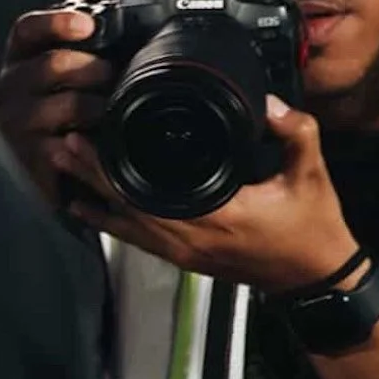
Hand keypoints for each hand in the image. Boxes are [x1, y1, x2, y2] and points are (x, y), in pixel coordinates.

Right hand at [0, 7, 113, 209]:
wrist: (23, 157)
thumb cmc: (50, 103)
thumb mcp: (54, 71)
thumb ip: (78, 45)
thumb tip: (123, 13)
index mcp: (18, 57)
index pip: (28, 29)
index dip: (57, 22)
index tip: (88, 25)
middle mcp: (11, 86)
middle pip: (55, 64)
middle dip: (95, 67)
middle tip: (112, 75)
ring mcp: (17, 122)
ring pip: (72, 104)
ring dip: (102, 105)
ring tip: (111, 110)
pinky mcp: (31, 156)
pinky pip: (74, 146)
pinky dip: (96, 141)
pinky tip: (100, 141)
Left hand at [54, 94, 360, 291]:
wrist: (315, 278)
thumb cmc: (312, 228)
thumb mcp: (311, 175)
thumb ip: (295, 132)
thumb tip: (269, 101)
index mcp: (218, 216)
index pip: (148, 193)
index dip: (113, 168)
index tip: (90, 136)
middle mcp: (192, 239)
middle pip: (124, 207)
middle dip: (91, 175)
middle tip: (63, 142)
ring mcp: (185, 252)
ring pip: (124, 226)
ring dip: (93, 196)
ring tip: (64, 167)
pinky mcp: (185, 258)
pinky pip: (136, 239)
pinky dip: (109, 221)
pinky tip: (87, 205)